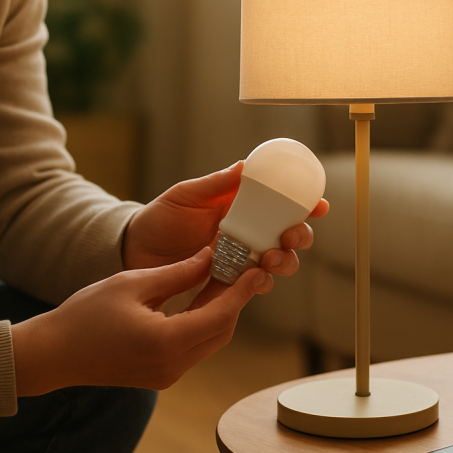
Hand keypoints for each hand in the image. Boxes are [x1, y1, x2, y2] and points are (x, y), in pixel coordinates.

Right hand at [11, 248, 272, 395]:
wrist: (51, 355)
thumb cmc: (84, 314)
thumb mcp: (133, 283)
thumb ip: (179, 272)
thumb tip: (213, 255)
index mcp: (166, 342)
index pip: (221, 314)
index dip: (243, 290)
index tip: (258, 268)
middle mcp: (173, 365)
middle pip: (222, 330)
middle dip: (235, 299)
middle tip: (244, 267)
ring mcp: (168, 375)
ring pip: (211, 340)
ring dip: (221, 310)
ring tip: (225, 278)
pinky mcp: (161, 377)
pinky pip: (195, 348)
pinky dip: (204, 323)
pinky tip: (203, 298)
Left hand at [122, 161, 328, 275]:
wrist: (134, 252)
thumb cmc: (160, 218)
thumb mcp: (186, 195)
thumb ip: (215, 184)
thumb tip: (244, 166)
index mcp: (243, 207)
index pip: (282, 205)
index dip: (306, 205)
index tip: (319, 206)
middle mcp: (249, 233)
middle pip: (290, 236)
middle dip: (300, 237)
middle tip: (289, 237)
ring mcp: (241, 259)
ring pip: (279, 263)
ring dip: (285, 262)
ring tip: (270, 260)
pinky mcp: (230, 283)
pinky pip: (255, 286)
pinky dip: (261, 284)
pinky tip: (255, 281)